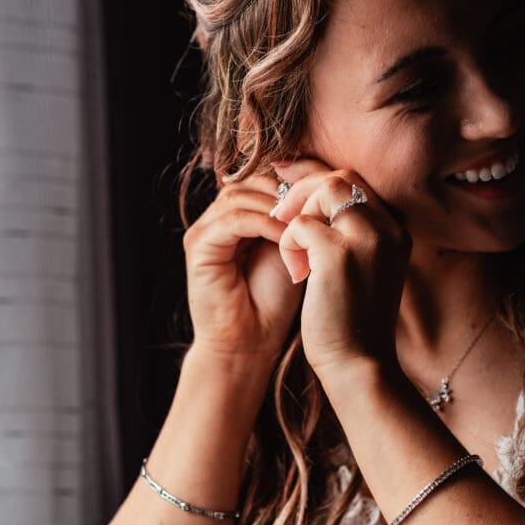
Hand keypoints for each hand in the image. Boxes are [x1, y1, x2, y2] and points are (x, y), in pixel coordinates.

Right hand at [182, 172, 304, 381]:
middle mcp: (217, 219)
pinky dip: (264, 224)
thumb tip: (325, 184)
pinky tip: (288, 237)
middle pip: (251, 181)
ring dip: (278, 207)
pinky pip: (233, 220)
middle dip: (287, 191)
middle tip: (317, 204)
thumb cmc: (276, 302)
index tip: (326, 195)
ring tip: (306, 222)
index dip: (296, 183)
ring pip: (241, 196)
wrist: (251, 344)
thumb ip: (298, 217)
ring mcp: (204, 230)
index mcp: (239, 216)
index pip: (265, 180)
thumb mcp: (294, 248)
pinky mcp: (199, 247)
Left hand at [271, 158, 411, 375]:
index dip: (320, 179)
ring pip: (325, 189)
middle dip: (305, 189)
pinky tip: (296, 271)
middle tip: (281, 213)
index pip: (357, 183)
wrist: (360, 367)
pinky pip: (301, 224)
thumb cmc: (353, 324)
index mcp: (396, 233)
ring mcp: (367, 239)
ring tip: (293, 247)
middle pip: (343, 178)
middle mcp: (389, 229)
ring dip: (298, 212)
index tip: (291, 186)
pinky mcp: (339, 255)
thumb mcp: (361, 271)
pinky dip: (289, 242)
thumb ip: (348, 237)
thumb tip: (310, 202)